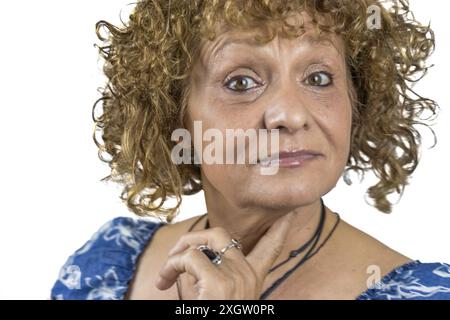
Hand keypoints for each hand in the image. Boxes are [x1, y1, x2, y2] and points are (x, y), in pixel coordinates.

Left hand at [155, 212, 294, 299]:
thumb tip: (193, 257)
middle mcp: (248, 276)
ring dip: (178, 251)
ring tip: (166, 272)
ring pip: (204, 240)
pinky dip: (170, 266)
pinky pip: (188, 258)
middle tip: (177, 252)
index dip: (279, 229)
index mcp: (253, 281)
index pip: (271, 248)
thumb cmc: (214, 317)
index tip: (289, 212)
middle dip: (196, 235)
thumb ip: (214, 276)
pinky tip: (164, 281)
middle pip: (223, 234)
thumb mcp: (221, 297)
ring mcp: (236, 278)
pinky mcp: (219, 283)